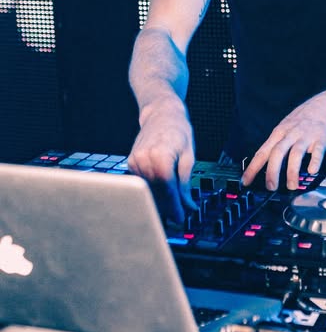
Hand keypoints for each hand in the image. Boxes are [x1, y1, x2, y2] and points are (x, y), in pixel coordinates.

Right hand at [127, 95, 197, 223]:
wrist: (161, 113)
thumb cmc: (178, 131)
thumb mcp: (188, 156)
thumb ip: (185, 182)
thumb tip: (188, 205)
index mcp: (160, 156)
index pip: (167, 189)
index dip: (174, 206)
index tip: (180, 217)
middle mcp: (143, 159)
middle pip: (155, 192)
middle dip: (167, 206)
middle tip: (178, 215)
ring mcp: (134, 161)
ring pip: (147, 189)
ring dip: (158, 200)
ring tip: (170, 207)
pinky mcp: (130, 162)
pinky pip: (141, 182)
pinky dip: (150, 190)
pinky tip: (159, 194)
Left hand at [241, 91, 325, 190]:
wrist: (323, 106)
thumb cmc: (300, 120)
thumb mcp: (283, 128)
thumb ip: (275, 146)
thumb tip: (263, 168)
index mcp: (278, 134)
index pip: (262, 152)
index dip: (253, 168)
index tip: (246, 181)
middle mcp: (290, 135)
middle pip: (277, 153)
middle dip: (272, 171)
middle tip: (271, 187)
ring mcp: (305, 137)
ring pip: (296, 154)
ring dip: (292, 171)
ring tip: (292, 185)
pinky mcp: (320, 139)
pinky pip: (317, 151)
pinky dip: (315, 161)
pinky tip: (312, 171)